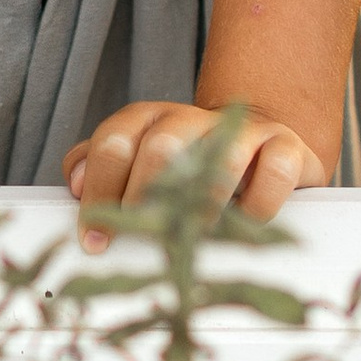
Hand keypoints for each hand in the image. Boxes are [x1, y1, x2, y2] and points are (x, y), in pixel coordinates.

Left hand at [62, 100, 330, 247]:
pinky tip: (250, 225)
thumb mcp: (140, 162)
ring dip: (206, 202)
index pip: (114, 143)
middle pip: (161, 145)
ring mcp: (240, 131)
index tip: (94, 241)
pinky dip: (262, 203)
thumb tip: (75, 186)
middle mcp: (191, 119)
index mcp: (149, 121)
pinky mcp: (285, 146)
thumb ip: (99, 168)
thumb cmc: (190, 165)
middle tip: (142, 240)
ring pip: (220, 155)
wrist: (260, 140)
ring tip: (196, 237)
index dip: (99, 192)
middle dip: (146, 196)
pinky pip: (275, 168)